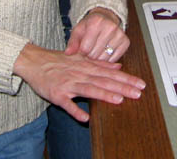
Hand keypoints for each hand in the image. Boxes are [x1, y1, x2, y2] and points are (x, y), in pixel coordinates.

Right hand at [13, 43, 144, 121]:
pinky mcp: (57, 94)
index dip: (127, 79)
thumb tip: (119, 66)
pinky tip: (85, 118)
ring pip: (89, 89)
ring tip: (119, 100)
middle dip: (122, 87)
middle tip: (138, 93)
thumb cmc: (58, 61)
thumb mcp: (81, 59)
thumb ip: (100, 64)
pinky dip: (75, 110)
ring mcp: (69, 84)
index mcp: (87, 66)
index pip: (111, 73)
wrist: (34, 61)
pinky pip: (67, 104)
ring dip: (104, 94)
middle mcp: (80, 74)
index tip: (141, 84)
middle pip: (104, 80)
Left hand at [66, 7, 128, 62]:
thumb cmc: (90, 25)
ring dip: (98, 59)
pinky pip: (114, 59)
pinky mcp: (126, 42)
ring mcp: (119, 34)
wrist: (105, 18)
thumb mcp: (78, 30)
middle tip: (88, 52)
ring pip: (105, 59)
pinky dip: (108, 60)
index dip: (81, 52)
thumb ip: (72, 42)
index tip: (81, 50)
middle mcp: (110, 27)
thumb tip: (68, 53)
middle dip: (89, 56)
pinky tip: (104, 53)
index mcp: (96, 22)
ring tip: (95, 52)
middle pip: (95, 54)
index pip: (85, 48)